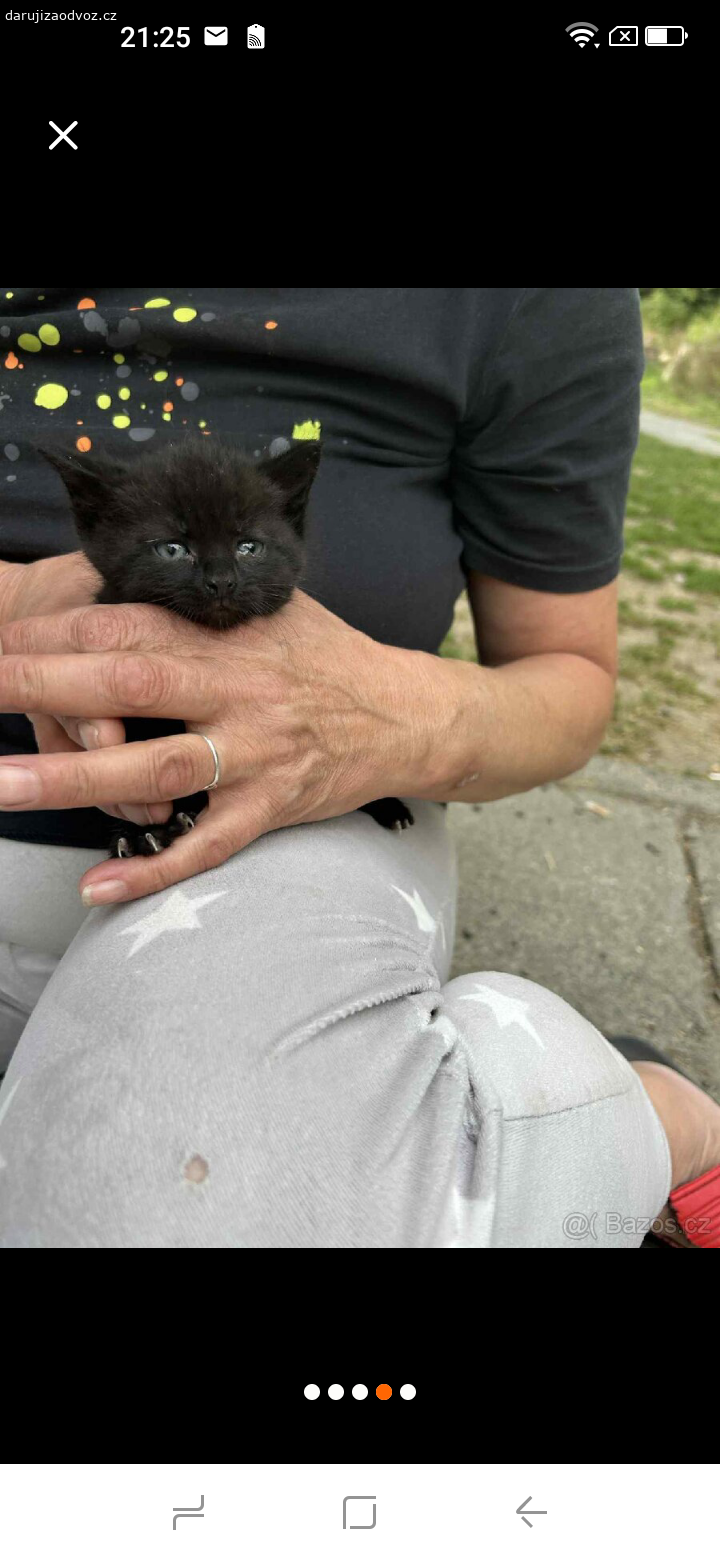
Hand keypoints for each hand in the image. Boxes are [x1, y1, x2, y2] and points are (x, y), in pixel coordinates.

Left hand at [0, 590, 434, 904]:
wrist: (408, 714)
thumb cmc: (326, 657)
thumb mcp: (267, 608)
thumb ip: (197, 605)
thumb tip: (121, 585)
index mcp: (225, 634)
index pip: (123, 622)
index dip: (52, 632)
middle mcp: (234, 689)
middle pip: (124, 682)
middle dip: (37, 685)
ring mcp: (252, 753)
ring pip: (152, 767)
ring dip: (69, 779)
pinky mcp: (272, 807)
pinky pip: (206, 846)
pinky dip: (152, 870)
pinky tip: (97, 888)